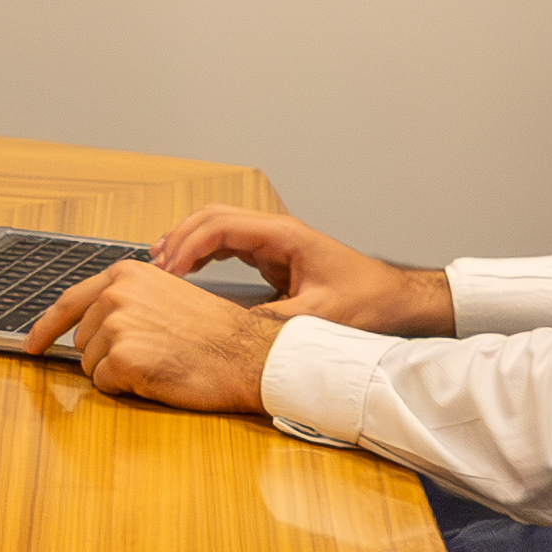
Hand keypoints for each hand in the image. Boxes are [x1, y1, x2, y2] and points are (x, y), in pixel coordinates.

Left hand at [39, 262, 283, 416]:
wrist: (245, 354)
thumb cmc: (212, 331)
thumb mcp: (164, 296)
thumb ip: (124, 302)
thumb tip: (86, 326)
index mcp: (125, 276)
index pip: (68, 302)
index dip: (45, 328)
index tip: (30, 345)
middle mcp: (116, 295)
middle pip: (82, 341)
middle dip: (107, 354)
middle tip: (152, 352)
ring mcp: (117, 326)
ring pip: (92, 365)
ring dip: (119, 371)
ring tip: (159, 360)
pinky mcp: (122, 359)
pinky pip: (106, 385)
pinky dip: (127, 387)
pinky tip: (158, 375)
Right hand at [146, 203, 443, 334]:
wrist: (395, 299)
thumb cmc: (366, 302)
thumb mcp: (317, 318)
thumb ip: (272, 323)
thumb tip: (229, 333)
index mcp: (283, 237)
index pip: (221, 227)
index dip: (188, 247)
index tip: (169, 271)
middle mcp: (275, 232)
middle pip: (213, 217)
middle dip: (180, 238)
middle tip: (156, 267)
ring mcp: (274, 240)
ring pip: (218, 226)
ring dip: (189, 241)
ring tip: (162, 264)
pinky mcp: (274, 255)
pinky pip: (229, 243)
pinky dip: (204, 252)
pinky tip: (188, 268)